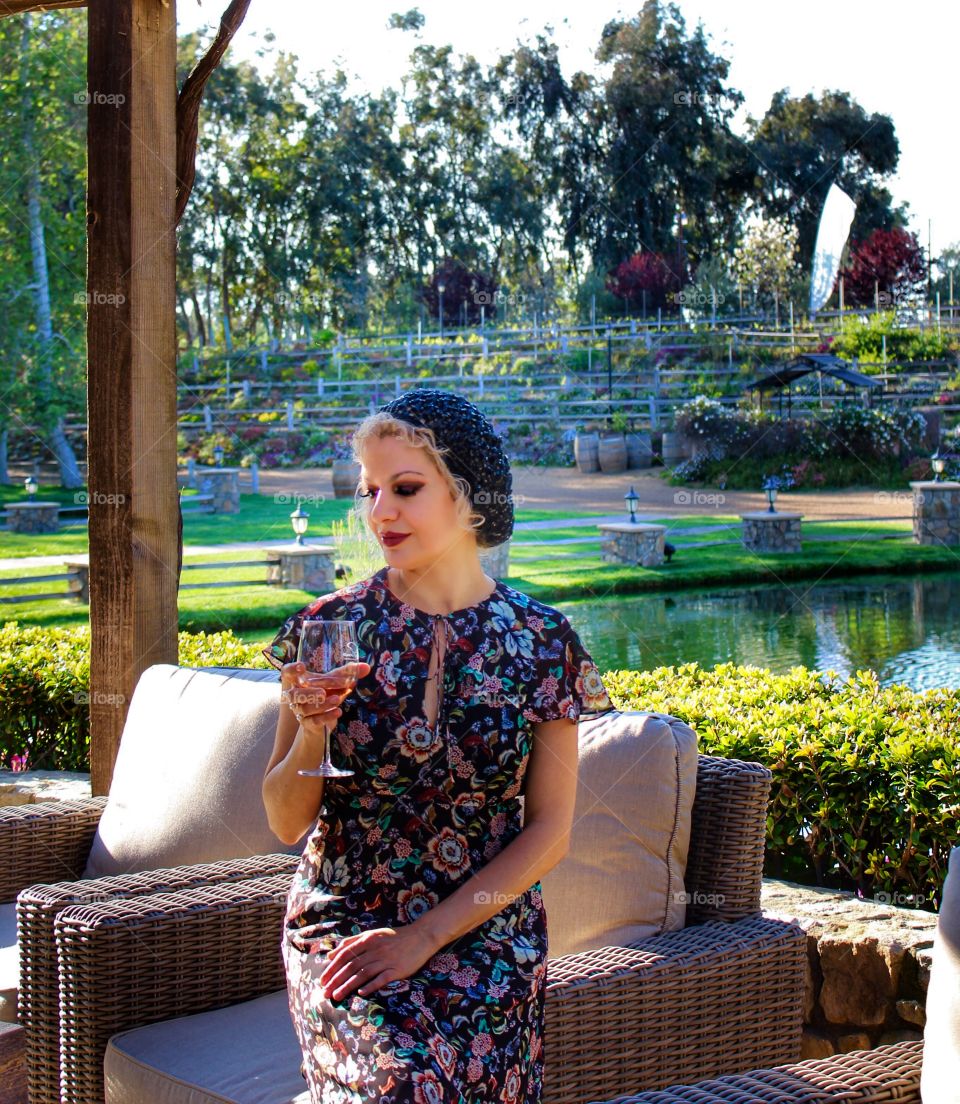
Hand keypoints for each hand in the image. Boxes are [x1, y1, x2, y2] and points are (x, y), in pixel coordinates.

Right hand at [280, 660, 369, 730]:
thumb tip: (366, 667)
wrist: (321, 722)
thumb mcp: (335, 684)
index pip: (286, 673)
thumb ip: (348, 674)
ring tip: (337, 700)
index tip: (302, 666)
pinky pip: (314, 721)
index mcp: (299, 682)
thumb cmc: (325, 695)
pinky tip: (338, 712)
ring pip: (305, 708)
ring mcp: (300, 711)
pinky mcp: (307, 724)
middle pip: (294, 694)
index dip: (291, 669)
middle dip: (308, 693)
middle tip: (323, 692)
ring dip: (322, 705)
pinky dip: (326, 716)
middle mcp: (296, 696)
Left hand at [318, 924, 438, 1001]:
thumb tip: (331, 954)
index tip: (322, 980)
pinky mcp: (397, 969)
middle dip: (336, 980)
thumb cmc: (394, 937)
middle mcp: (375, 949)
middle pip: (352, 966)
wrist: (421, 936)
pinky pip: (382, 978)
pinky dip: (371, 985)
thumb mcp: (372, 934)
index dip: (333, 968)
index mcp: (368, 940)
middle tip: (325, 992)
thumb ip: (352, 942)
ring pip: (363, 973)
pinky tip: (361, 993)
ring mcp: (387, 959)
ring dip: (348, 985)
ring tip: (337, 996)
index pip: (345, 955)